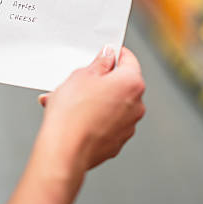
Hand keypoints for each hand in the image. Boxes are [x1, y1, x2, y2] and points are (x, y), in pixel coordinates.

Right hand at [40, 46, 145, 169]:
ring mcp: (128, 126)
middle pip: (121, 84)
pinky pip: (107, 123)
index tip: (105, 52)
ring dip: (94, 100)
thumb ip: (100, 63)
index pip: (129, 60)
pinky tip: (73, 118)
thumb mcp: (82, 75)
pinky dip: (94, 118)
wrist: (65, 151)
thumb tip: (108, 57)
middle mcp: (137, 105)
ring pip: (112, 105)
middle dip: (101, 80)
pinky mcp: (117, 142)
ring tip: (67, 101)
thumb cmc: (73, 112)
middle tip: (80, 79)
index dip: (115, 53)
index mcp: (132, 83)